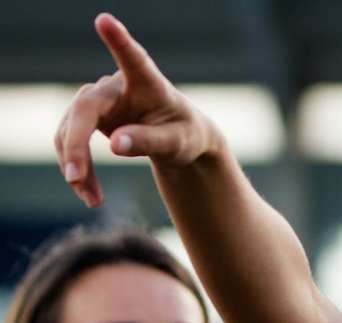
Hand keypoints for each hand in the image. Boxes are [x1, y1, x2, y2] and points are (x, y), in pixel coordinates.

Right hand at [55, 13, 221, 206]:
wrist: (181, 141)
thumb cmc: (186, 136)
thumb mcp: (178, 144)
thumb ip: (151, 142)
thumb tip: (115, 144)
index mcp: (149, 83)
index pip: (133, 58)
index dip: (119, 40)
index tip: (104, 20)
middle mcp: (116, 86)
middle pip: (85, 108)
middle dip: (77, 145)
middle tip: (76, 178)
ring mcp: (98, 100)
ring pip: (71, 130)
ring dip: (76, 166)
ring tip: (92, 199)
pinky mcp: (87, 118)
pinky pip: (71, 143)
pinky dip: (78, 170)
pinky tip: (89, 194)